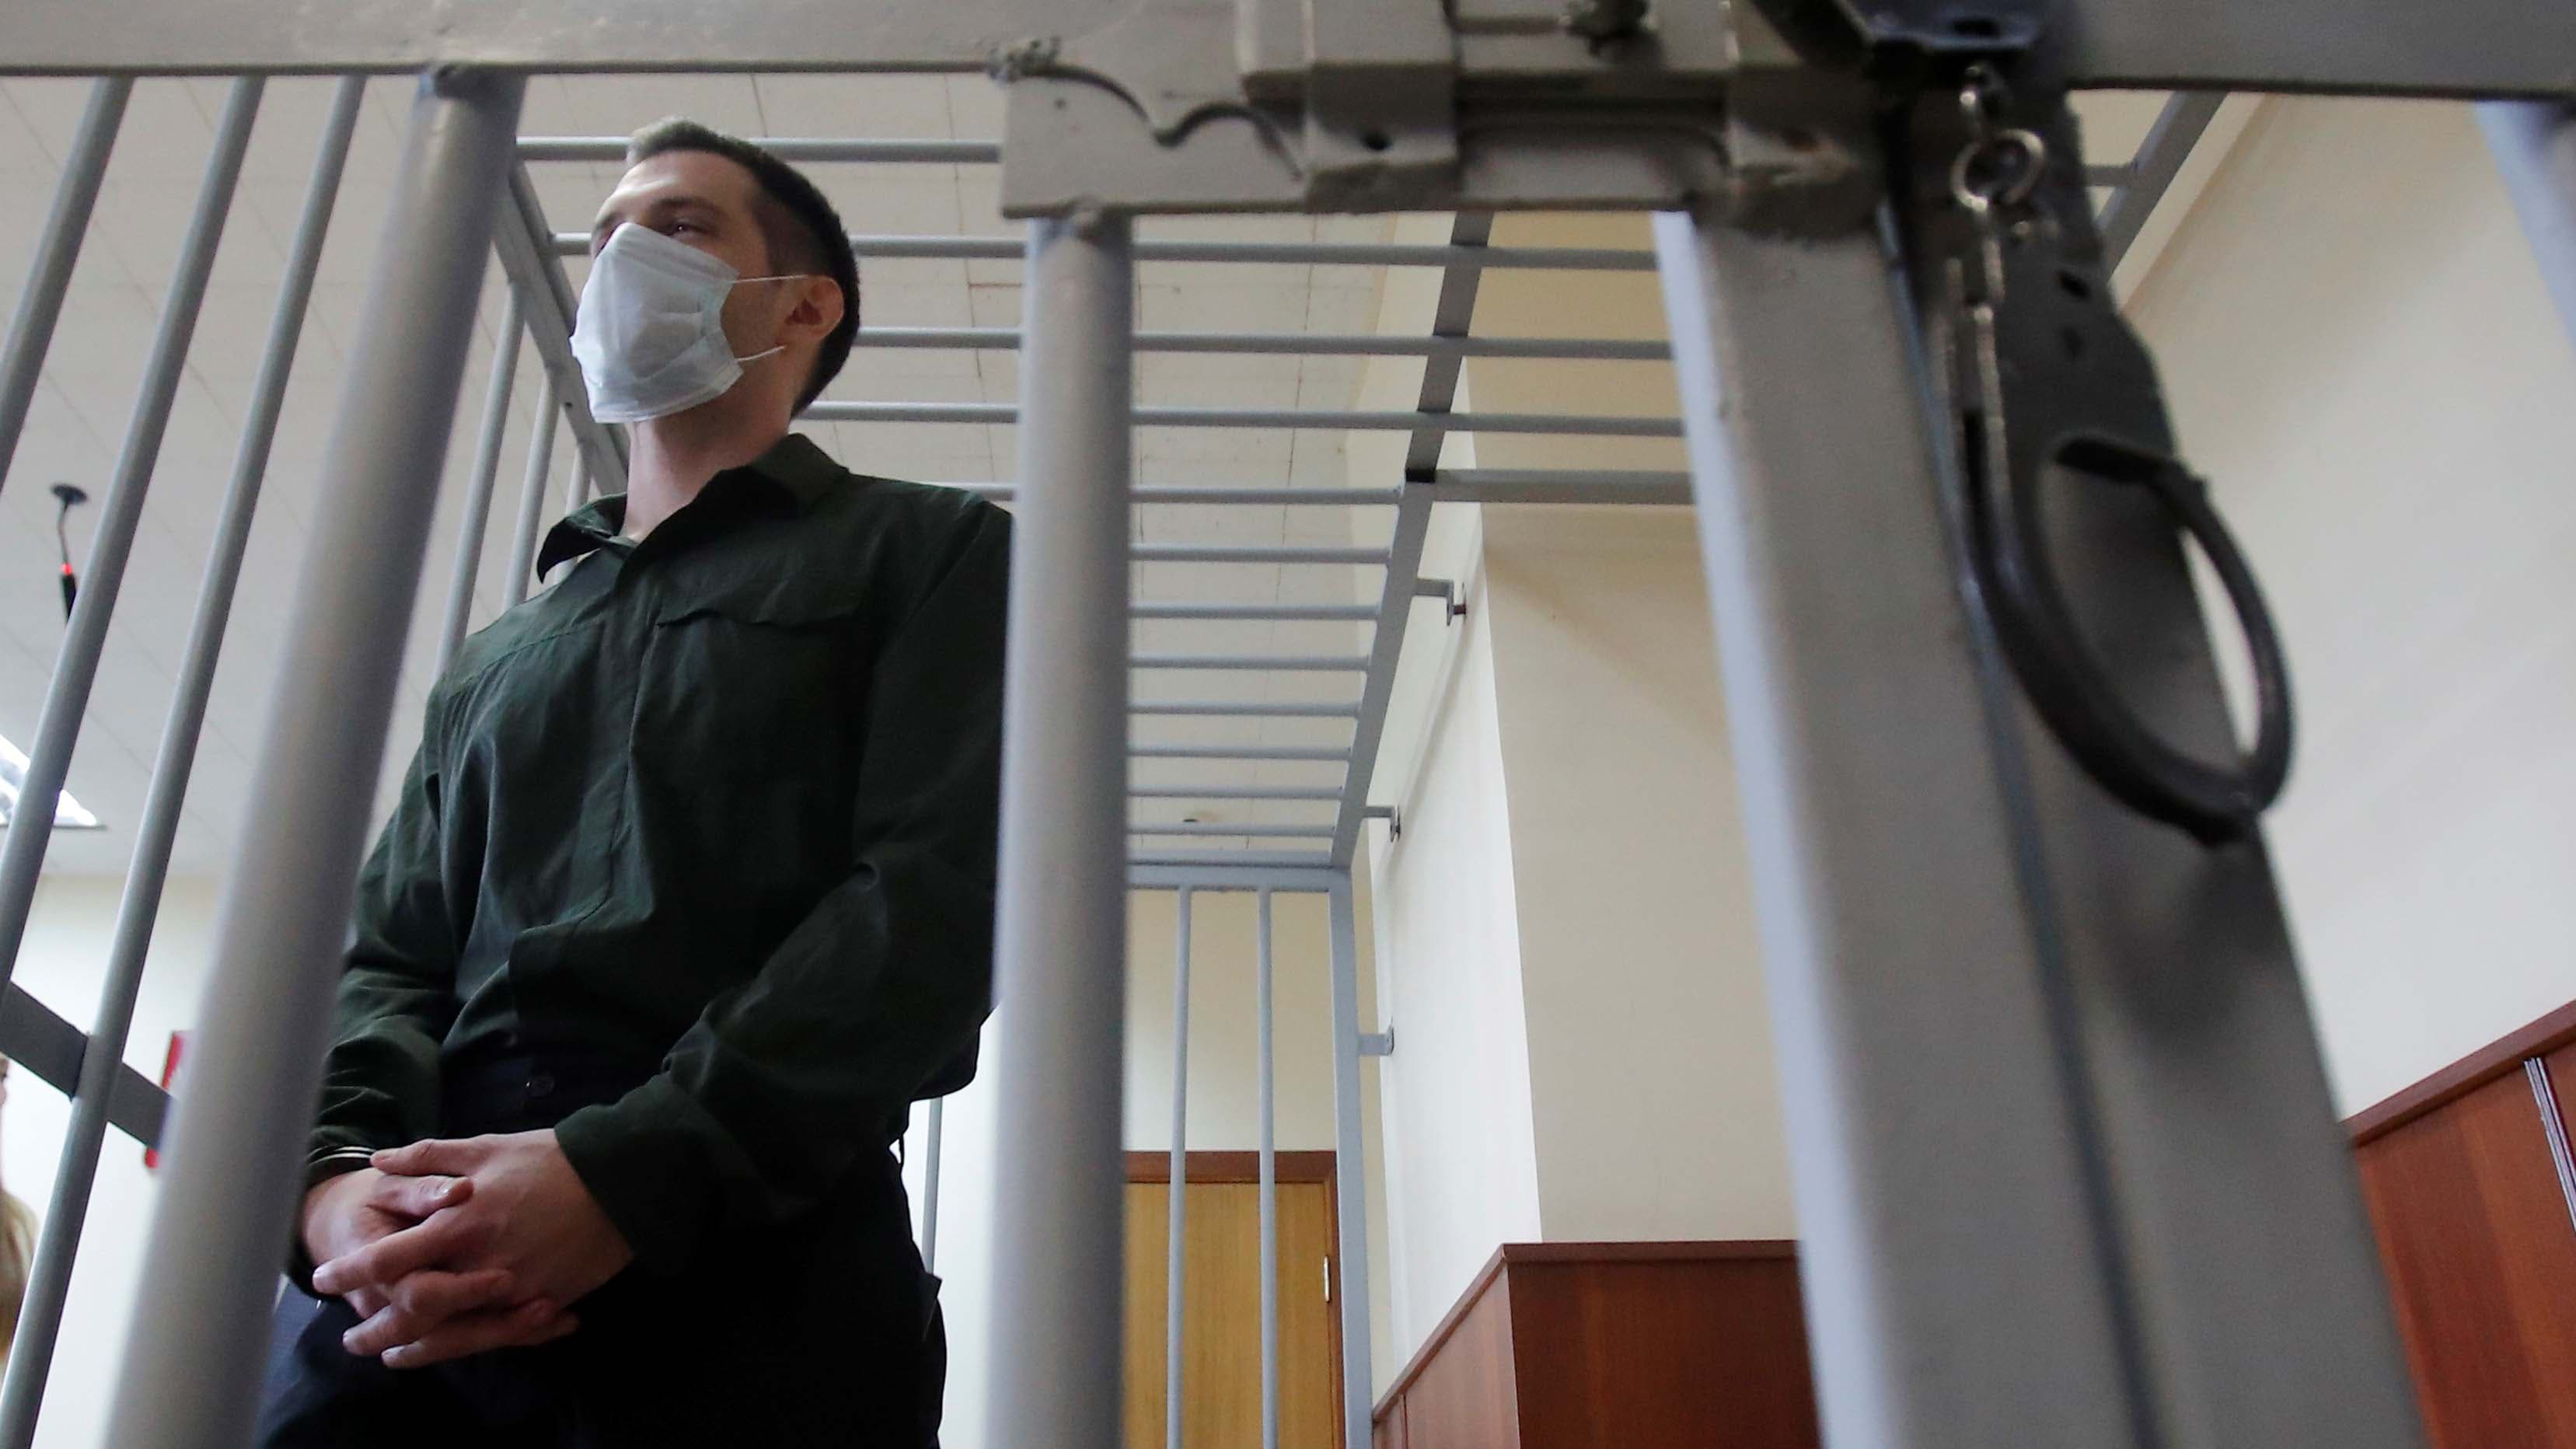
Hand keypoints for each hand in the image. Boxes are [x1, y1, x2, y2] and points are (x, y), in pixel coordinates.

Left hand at [314, 1130, 633, 1367]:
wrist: (621, 1180)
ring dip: (416, 1350)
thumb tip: (379, 1160)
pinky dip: (470, 1344)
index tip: (323, 1280)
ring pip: (452, 1335)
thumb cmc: (550, 1159)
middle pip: (412, 1313)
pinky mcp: (544, 1302)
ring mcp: (513, 1289)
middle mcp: (480, 1263)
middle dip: (375, 1330)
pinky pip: (499, 1335)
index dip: (350, 1272)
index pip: (388, 1258)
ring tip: (391, 1355)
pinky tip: (451, 1347)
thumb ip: (429, 1157)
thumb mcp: (487, 1147)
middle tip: (351, 1339)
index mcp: (460, 1221)